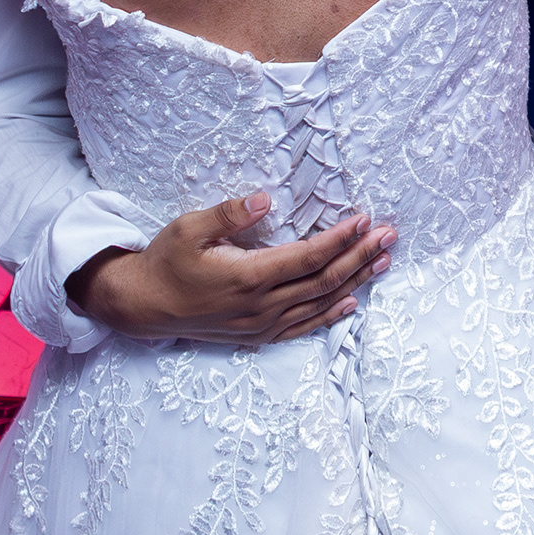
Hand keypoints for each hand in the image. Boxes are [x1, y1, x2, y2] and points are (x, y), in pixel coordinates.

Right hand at [67, 192, 394, 345]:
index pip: (308, 256)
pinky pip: (303, 327)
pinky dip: (331, 315)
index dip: (341, 238)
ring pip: (320, 304)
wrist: (143, 307)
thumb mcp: (188, 228)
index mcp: (248, 277)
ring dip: (354, 282)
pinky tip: (351, 303)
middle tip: (390, 236)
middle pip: (323, 281)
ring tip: (382, 262)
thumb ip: (228, 213)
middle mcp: (261, 306)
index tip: (365, 219)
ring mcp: (262, 325)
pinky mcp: (258, 335)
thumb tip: (264, 198)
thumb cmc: (166, 261)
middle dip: (359, 256)